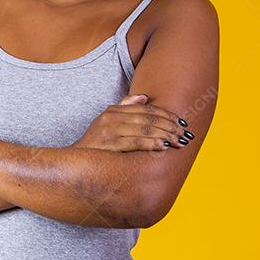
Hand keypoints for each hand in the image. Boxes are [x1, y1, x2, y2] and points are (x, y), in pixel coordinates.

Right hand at [71, 94, 193, 151]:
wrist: (74, 163)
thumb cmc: (95, 145)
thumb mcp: (106, 123)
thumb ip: (124, 107)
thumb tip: (144, 97)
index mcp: (112, 111)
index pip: (145, 108)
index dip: (166, 114)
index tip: (181, 122)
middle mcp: (110, 118)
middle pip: (148, 118)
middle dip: (170, 126)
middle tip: (185, 133)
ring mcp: (109, 131)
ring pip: (145, 129)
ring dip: (166, 135)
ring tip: (180, 140)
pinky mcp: (109, 145)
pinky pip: (136, 142)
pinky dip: (152, 143)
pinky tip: (164, 146)